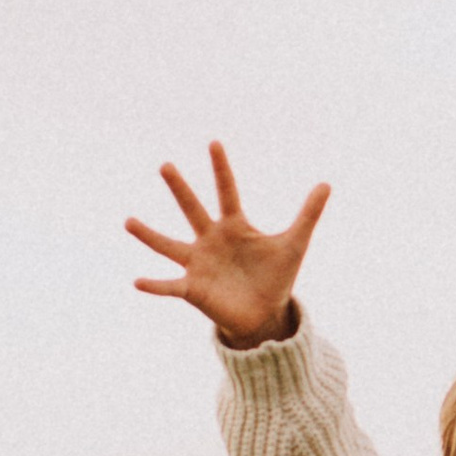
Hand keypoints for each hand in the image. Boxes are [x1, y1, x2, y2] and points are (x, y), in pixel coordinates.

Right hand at [127, 142, 330, 348]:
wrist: (265, 314)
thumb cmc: (276, 276)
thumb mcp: (294, 244)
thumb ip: (308, 214)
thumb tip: (326, 184)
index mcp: (234, 226)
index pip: (227, 191)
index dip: (222, 169)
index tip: (214, 142)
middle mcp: (210, 240)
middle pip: (193, 209)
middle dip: (180, 189)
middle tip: (166, 165)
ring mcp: (198, 263)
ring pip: (169, 245)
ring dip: (149, 235)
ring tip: (128, 221)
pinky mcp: (192, 289)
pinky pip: (170, 286)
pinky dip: (154, 285)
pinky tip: (137, 281)